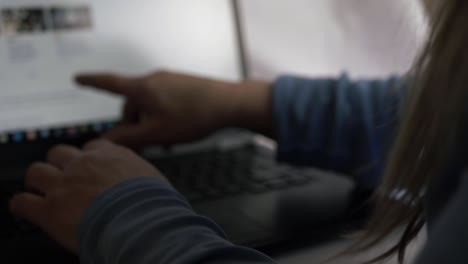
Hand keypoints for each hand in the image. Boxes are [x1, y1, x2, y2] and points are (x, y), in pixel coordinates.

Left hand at [9, 139, 164, 252]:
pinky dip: (22, 205)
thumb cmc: (154, 205)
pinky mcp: (50, 209)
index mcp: (112, 156)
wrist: (142, 222)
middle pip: (60, 153)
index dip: (89, 158)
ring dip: (39, 181)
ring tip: (42, 191)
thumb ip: (138, 175)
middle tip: (64, 178)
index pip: (93, 147)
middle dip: (60, 164)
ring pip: (36, 172)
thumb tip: (141, 184)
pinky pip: (22, 202)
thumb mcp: (153, 179)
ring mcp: (64, 184)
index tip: (90, 166)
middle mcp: (85, 164)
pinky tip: (27, 209)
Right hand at [75, 71, 272, 147]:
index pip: (109, 83)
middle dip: (135, 125)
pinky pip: (164, 101)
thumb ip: (127, 139)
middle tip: (148, 145)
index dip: (91, 83)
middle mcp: (153, 79)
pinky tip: (177, 132)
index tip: (77, 79)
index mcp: (142, 88)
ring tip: (167, 142)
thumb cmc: (193, 117)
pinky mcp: (182, 84)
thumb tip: (101, 143)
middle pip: (132, 104)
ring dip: (152, 123)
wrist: (230, 104)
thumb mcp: (156, 133)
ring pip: (149, 105)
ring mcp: (169, 80)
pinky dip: (164, 117)